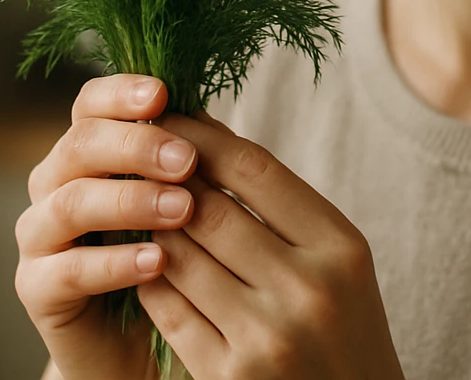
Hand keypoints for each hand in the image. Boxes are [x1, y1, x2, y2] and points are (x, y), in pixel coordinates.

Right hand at [15, 75, 198, 379]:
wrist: (138, 338)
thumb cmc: (166, 256)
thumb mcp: (178, 200)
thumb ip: (182, 161)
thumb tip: (210, 119)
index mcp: (86, 151)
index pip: (90, 105)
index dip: (120, 92)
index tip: (163, 93)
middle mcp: (54, 185)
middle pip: (79, 145)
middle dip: (136, 146)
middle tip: (187, 161)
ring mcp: (39, 236)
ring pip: (71, 203)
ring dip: (130, 201)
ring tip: (182, 209)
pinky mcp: (37, 288)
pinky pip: (68, 270)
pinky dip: (115, 263)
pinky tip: (158, 262)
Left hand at [135, 109, 403, 379]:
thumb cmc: (341, 331)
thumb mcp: (338, 265)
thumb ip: (284, 212)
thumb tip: (207, 140)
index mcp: (341, 248)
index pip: (256, 169)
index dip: (203, 138)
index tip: (170, 118)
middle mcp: (309, 288)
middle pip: (211, 210)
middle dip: (165, 181)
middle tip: (134, 157)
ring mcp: (267, 337)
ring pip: (179, 258)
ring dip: (148, 228)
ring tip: (129, 205)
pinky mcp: (229, 377)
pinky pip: (168, 310)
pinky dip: (147, 279)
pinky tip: (140, 262)